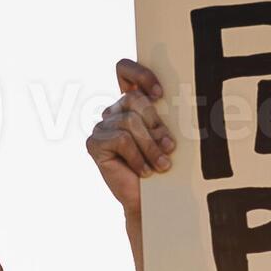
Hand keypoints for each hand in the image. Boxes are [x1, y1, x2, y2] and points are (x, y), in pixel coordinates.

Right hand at [87, 60, 176, 214]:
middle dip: (155, 124)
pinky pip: (122, 140)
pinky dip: (138, 158)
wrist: (149, 202)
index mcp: (130, 103)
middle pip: (134, 99)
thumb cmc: (162, 166)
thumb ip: (164, 116)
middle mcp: (113, 111)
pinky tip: (145, 172)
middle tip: (169, 146)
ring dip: (151, 147)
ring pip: (130, 122)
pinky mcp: (94, 143)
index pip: (124, 69)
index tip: (160, 94)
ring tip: (162, 165)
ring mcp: (101, 127)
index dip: (140, 75)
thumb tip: (176, 100)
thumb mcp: (166, 135)